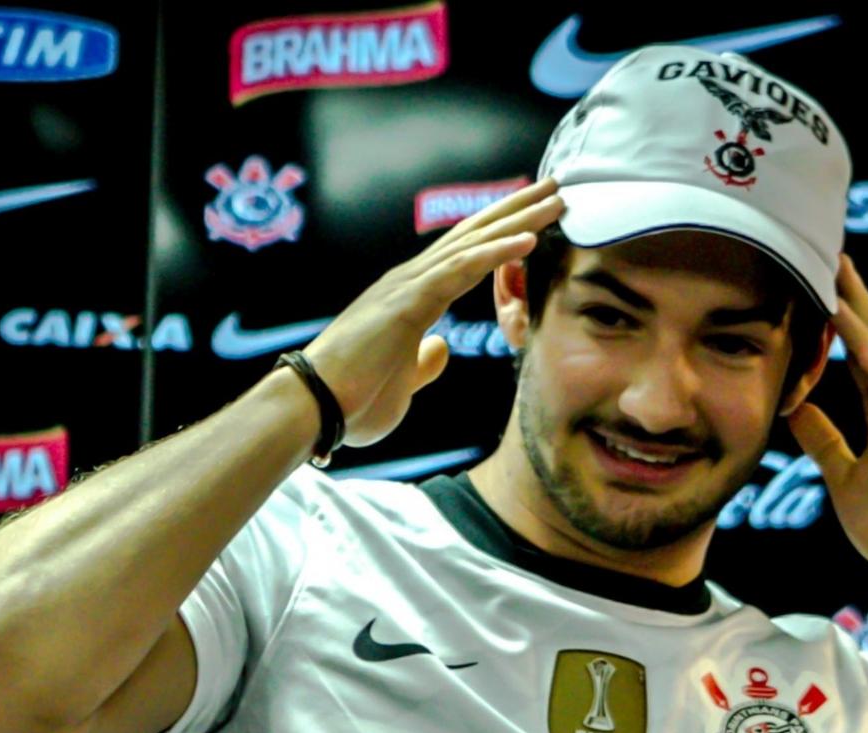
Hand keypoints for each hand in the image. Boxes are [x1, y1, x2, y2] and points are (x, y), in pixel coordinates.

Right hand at [301, 178, 563, 447]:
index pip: (464, 256)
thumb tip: (441, 347)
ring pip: (473, 243)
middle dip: (515, 210)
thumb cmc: (352, 400)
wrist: (312, 408)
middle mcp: (410, 281)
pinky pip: (461, 269)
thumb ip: (423, 362)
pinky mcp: (408, 301)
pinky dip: (498, 251)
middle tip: (554, 188)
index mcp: (411, 298)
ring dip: (517, 220)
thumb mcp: (403, 381)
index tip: (534, 219)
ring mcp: (408, 286)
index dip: (500, 235)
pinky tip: (530, 238)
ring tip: (555, 201)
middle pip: (473, 235)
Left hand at [786, 255, 867, 585]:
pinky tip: (859, 339)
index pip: (860, 354)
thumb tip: (794, 410)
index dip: (840, 320)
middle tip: (831, 253)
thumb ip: (824, 442)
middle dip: (855, 299)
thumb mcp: (844, 476)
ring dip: (865, 318)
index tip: (816, 282)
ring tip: (840, 277)